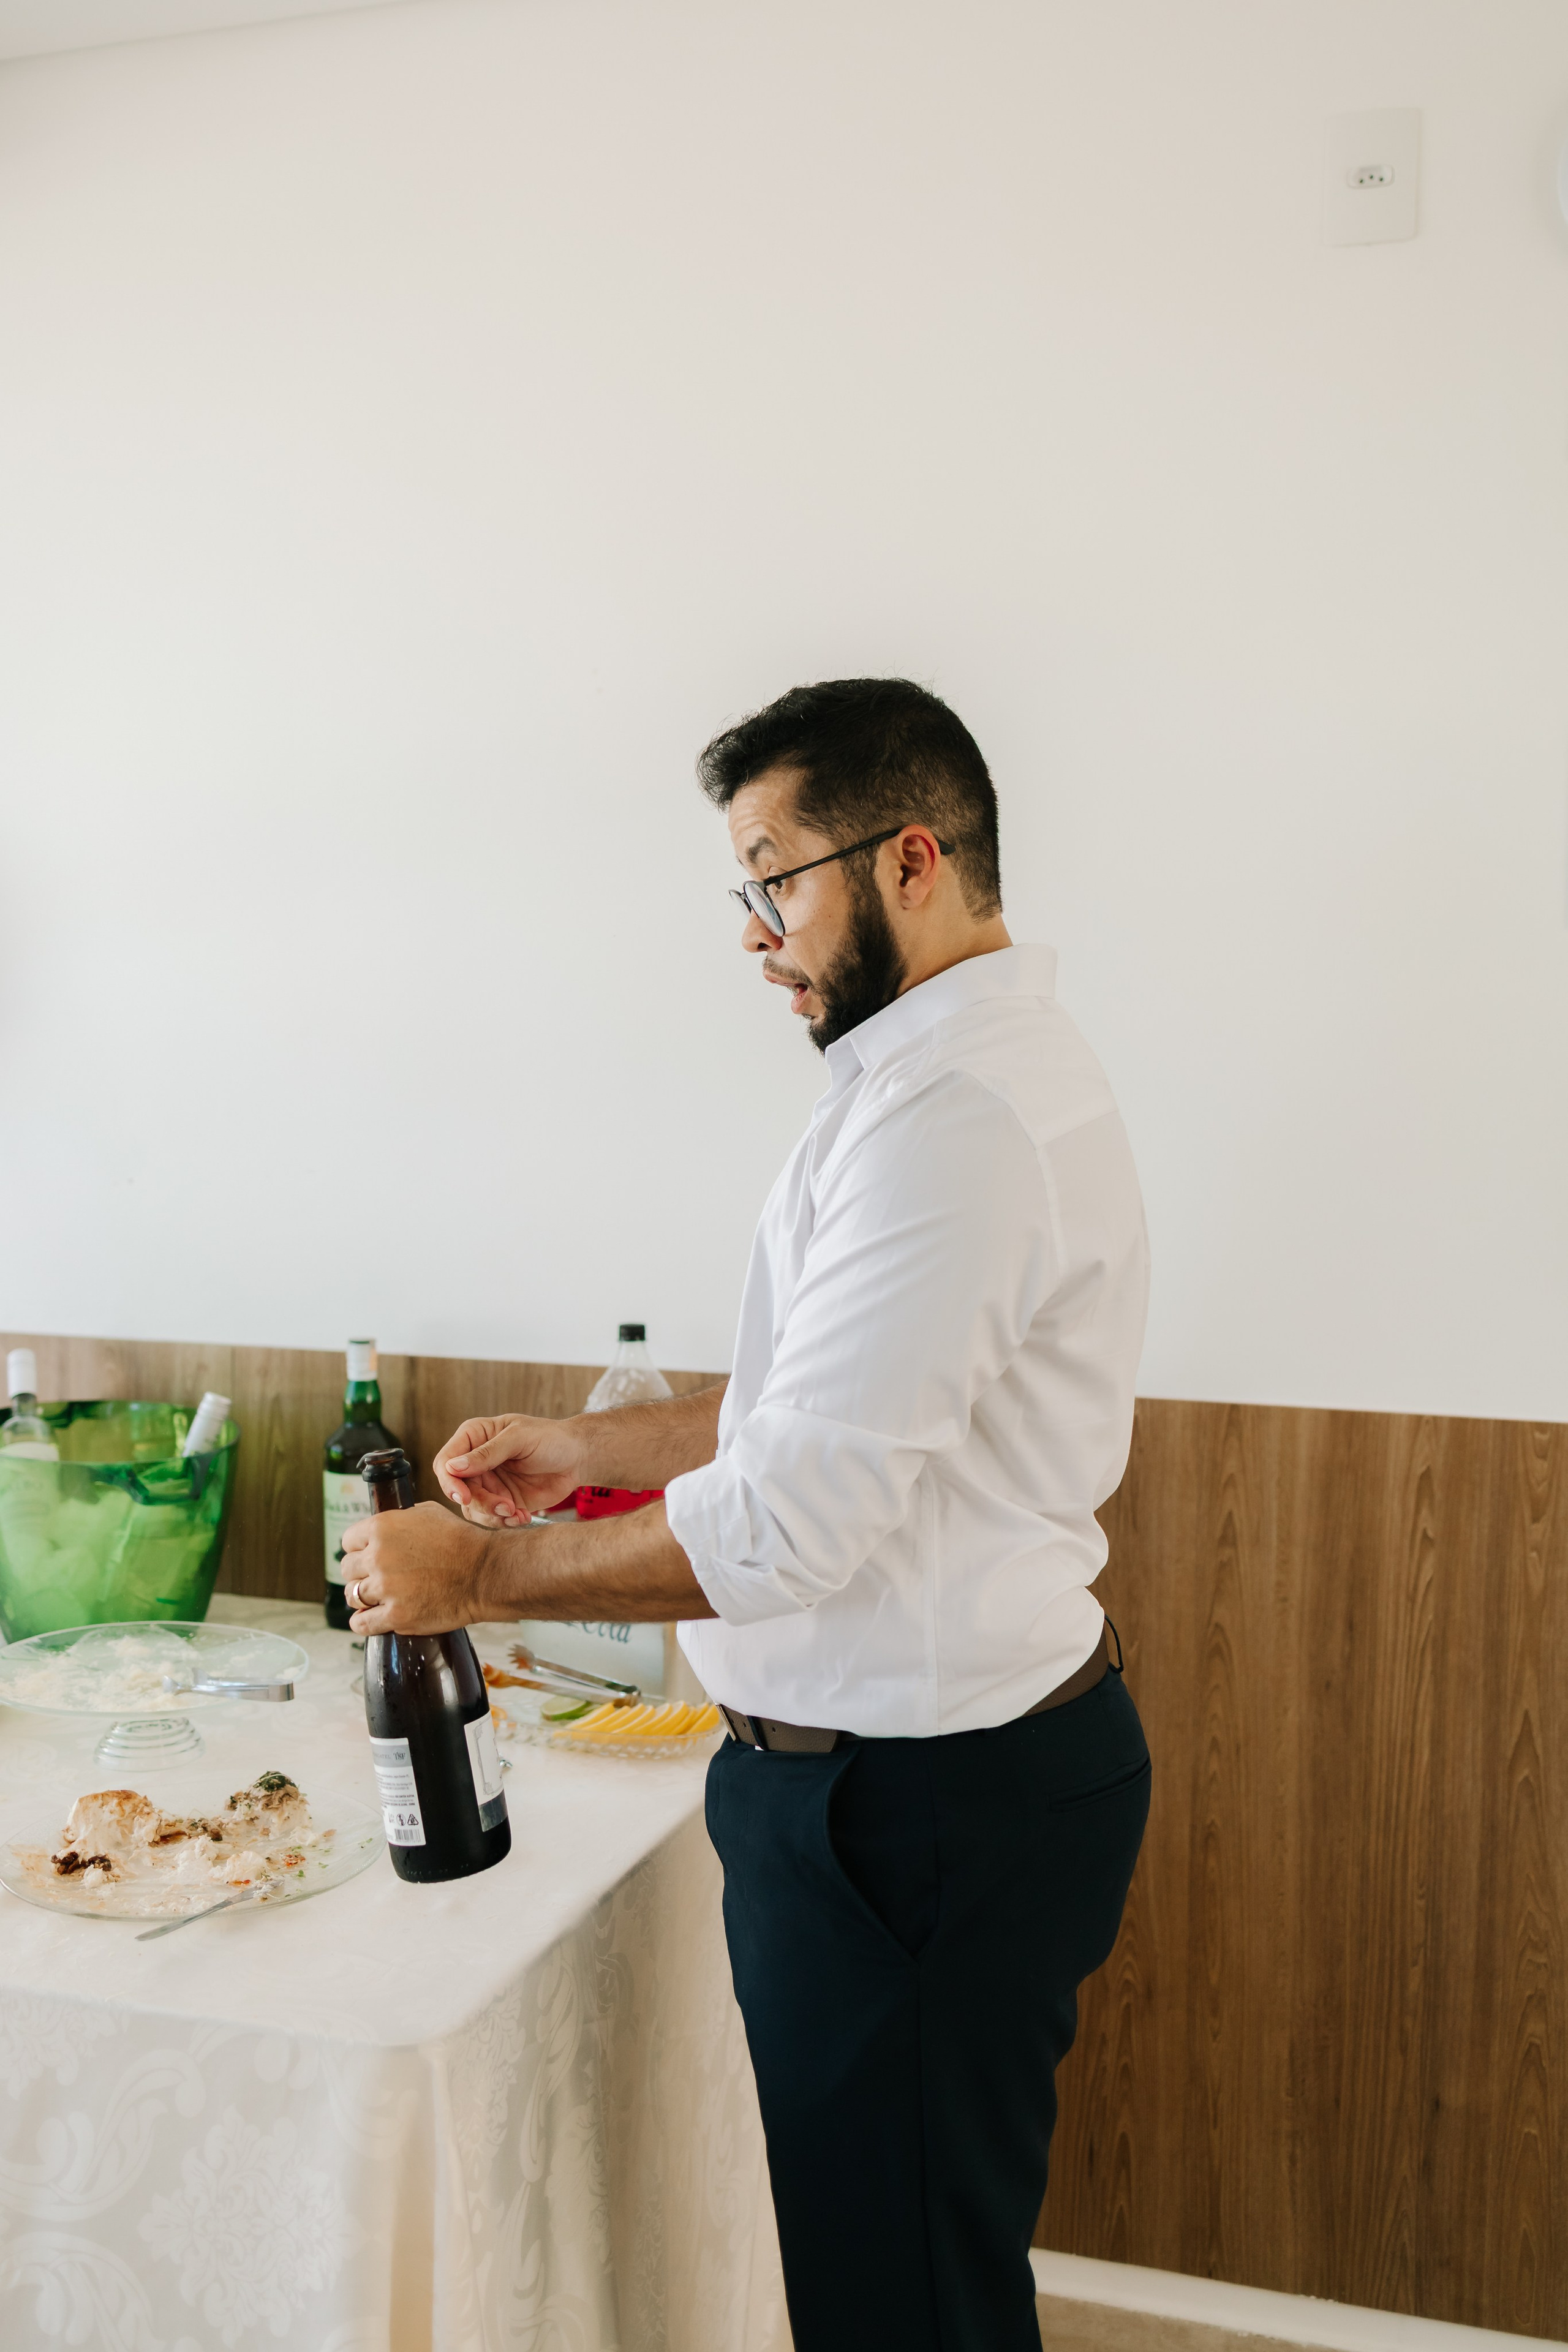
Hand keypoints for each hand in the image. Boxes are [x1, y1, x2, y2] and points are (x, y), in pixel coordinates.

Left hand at [340, 1502, 492, 1633]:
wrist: (484, 1572)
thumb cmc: (461, 1540)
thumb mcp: (428, 1513)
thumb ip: (399, 1519)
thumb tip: (386, 1527)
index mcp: (382, 1527)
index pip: (348, 1541)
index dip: (358, 1549)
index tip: (367, 1556)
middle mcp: (378, 1556)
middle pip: (347, 1569)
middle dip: (360, 1573)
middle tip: (376, 1577)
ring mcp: (386, 1588)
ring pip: (352, 1595)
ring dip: (363, 1597)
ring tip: (377, 1598)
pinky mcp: (396, 1616)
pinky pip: (361, 1623)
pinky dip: (363, 1622)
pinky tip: (371, 1618)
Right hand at [435, 1415, 584, 1525]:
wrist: (577, 1458)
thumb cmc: (550, 1438)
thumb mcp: (519, 1438)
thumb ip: (487, 1453)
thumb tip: (453, 1467)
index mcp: (474, 1437)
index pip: (446, 1461)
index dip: (449, 1481)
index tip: (464, 1496)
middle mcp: (476, 1462)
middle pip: (458, 1490)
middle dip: (480, 1502)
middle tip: (505, 1506)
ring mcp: (488, 1483)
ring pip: (472, 1508)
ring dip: (492, 1515)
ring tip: (517, 1512)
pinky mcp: (502, 1501)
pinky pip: (491, 1518)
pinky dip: (505, 1521)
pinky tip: (523, 1516)